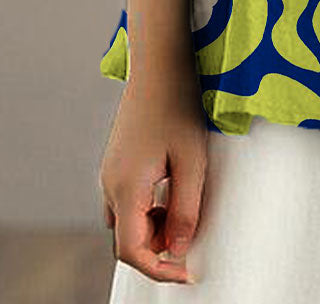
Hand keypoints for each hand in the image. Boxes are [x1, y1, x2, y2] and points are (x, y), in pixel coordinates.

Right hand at [99, 66, 207, 283]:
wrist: (160, 65)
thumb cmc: (179, 106)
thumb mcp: (192, 161)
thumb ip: (186, 209)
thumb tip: (179, 249)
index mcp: (126, 188)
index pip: (132, 251)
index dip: (159, 269)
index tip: (186, 271)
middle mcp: (110, 184)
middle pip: (126, 239)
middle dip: (158, 246)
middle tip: (191, 231)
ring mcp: (110, 172)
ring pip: (125, 221)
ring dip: (153, 226)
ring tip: (184, 202)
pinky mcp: (116, 161)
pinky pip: (126, 200)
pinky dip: (146, 208)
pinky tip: (170, 187)